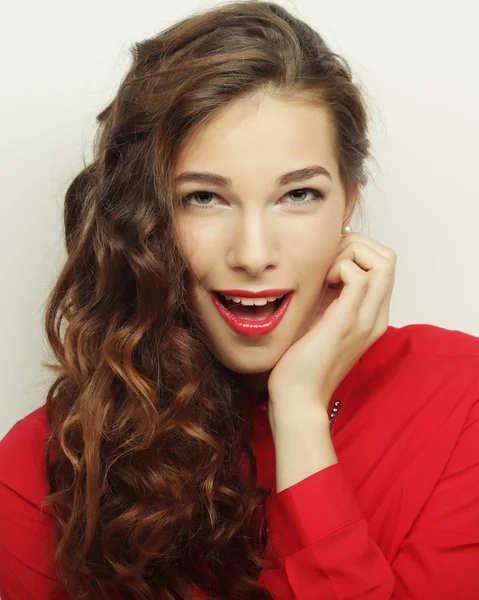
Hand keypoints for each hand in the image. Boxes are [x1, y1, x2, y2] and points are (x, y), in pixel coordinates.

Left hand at [267, 232, 396, 419]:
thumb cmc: (301, 360)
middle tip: (327, 263)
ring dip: (350, 254)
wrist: (297, 397)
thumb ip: (329, 294)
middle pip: (388, 257)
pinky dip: (340, 268)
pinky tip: (322, 284)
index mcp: (371, 315)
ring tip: (326, 274)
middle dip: (356, 245)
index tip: (328, 262)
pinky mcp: (346, 323)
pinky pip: (359, 277)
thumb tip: (323, 264)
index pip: (384, 264)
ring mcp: (365, 320)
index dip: (357, 251)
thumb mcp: (320, 318)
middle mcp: (376, 316)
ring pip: (383, 262)